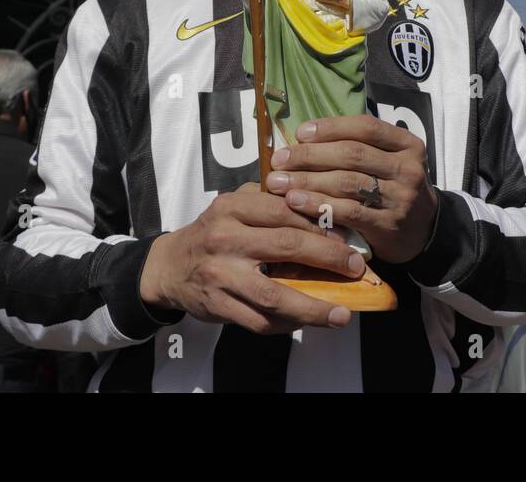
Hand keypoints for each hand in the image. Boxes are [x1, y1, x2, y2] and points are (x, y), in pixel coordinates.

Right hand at [139, 184, 363, 334]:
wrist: (169, 266)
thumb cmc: (213, 232)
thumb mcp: (233, 205)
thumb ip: (270, 202)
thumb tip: (324, 213)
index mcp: (231, 207)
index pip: (285, 211)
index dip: (320, 225)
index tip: (346, 238)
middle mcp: (224, 238)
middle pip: (287, 246)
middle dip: (328, 258)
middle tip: (356, 268)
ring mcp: (220, 275)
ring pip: (275, 294)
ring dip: (314, 307)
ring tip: (342, 314)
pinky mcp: (217, 305)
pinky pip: (259, 320)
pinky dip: (287, 323)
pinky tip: (307, 321)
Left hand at [266, 116, 438, 263]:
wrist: (424, 232)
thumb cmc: (393, 188)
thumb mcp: (388, 161)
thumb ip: (357, 148)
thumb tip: (303, 138)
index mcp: (407, 144)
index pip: (366, 127)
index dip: (331, 127)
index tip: (300, 132)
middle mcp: (407, 168)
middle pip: (352, 154)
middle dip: (310, 155)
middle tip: (280, 159)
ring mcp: (400, 198)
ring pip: (347, 183)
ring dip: (308, 181)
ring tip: (279, 183)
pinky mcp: (388, 224)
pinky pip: (348, 212)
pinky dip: (319, 206)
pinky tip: (296, 203)